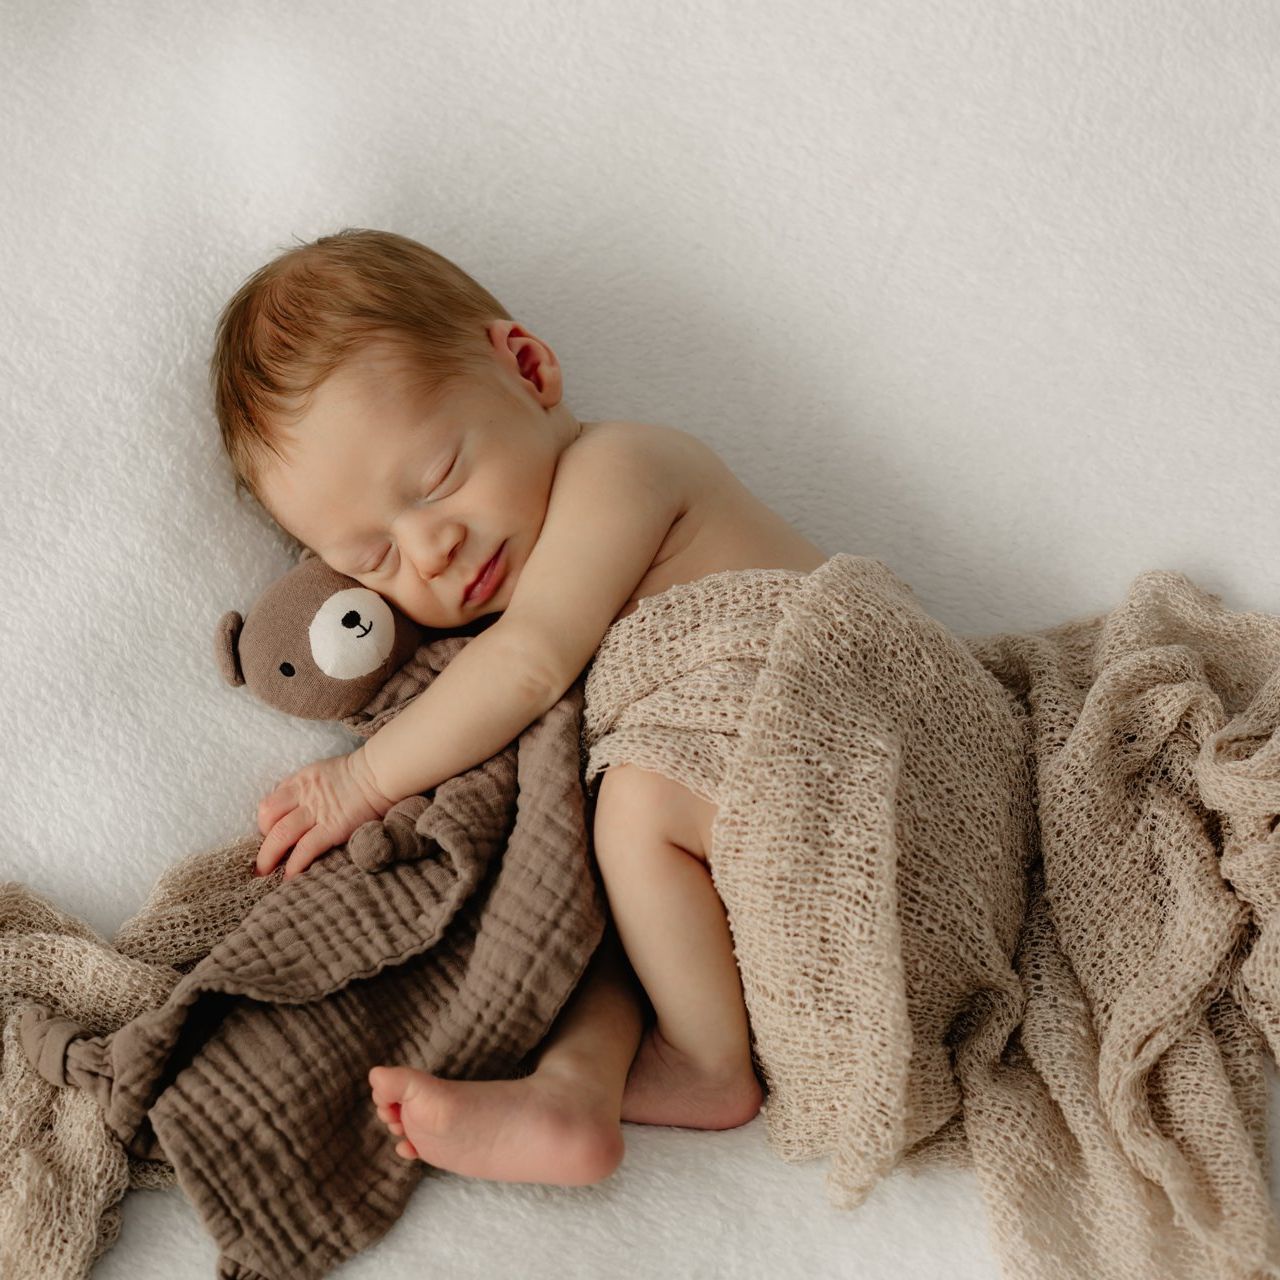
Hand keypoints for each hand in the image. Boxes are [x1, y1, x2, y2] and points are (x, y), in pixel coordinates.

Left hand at [256, 748, 395, 879]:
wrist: (382, 774)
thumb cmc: (360, 775)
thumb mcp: (325, 772)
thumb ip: (308, 789)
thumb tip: (297, 808)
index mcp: (301, 781)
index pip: (270, 803)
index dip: (264, 824)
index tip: (268, 839)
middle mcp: (304, 795)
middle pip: (268, 819)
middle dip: (261, 843)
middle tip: (259, 863)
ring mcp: (317, 811)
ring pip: (281, 834)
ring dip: (268, 857)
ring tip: (265, 874)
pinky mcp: (332, 827)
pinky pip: (305, 849)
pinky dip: (294, 865)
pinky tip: (290, 877)